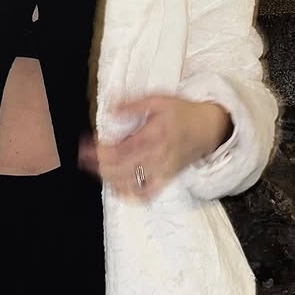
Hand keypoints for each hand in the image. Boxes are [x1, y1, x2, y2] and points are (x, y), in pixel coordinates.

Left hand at [77, 96, 231, 199]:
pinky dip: (129, 194)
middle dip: (98, 166)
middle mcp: (158, 156)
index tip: (84, 146)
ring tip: (95, 170)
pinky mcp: (166, 179)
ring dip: (108, 179)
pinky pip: (146, 194)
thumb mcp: (158, 99)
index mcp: (154, 135)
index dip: (99, 151)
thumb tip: (110, 110)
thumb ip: (132, 105)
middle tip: (83, 158)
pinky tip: (116, 187)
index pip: (121, 149)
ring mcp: (162, 171)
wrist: (210, 127)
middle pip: (122, 169)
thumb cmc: (182, 112)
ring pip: (130, 183)